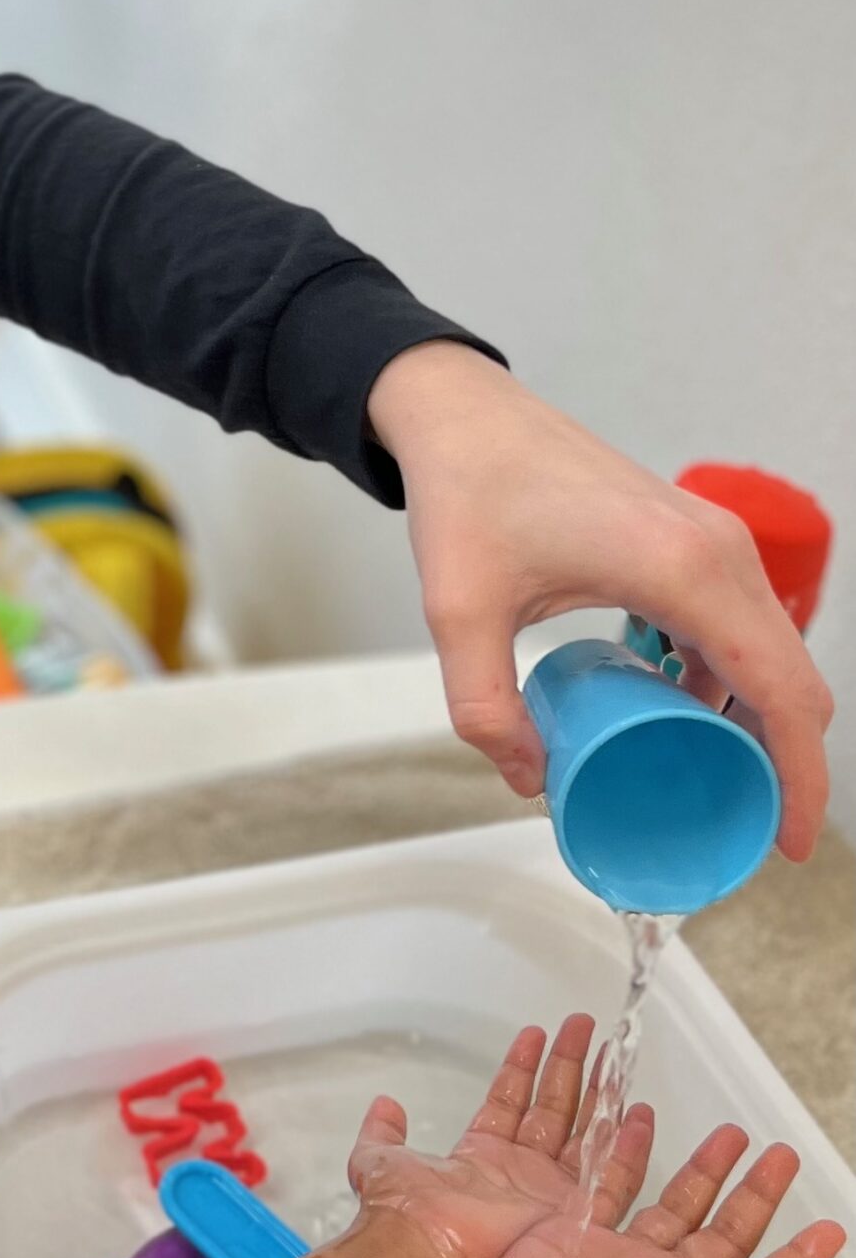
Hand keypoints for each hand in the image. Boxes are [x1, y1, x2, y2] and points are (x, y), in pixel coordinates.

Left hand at [347, 1014, 651, 1257]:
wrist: (426, 1256)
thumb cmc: (403, 1213)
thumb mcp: (380, 1161)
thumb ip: (384, 1132)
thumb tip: (385, 1103)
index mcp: (480, 1155)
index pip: (509, 1100)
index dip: (522, 1066)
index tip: (536, 1033)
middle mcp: (519, 1171)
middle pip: (552, 1106)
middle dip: (568, 1064)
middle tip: (584, 1026)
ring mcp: (549, 1190)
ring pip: (582, 1128)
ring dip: (598, 1089)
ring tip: (614, 1051)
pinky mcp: (572, 1211)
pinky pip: (607, 1171)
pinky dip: (623, 1141)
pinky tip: (635, 1108)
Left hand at [366, 342, 832, 857]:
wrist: (465, 417)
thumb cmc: (469, 496)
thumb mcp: (460, 613)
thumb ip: (486, 708)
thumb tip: (529, 779)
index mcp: (685, 571)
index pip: (781, 692)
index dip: (798, 776)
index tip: (787, 839)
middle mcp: (721, 554)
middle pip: (790, 680)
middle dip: (778, 760)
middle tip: (741, 825)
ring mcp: (715, 542)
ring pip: (767, 653)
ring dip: (748, 719)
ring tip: (701, 777)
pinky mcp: (694, 540)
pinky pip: (735, 624)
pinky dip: (722, 677)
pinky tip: (671, 712)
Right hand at [433, 1118, 843, 1257]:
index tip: (830, 1230)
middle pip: (724, 1233)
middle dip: (754, 1195)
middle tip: (780, 1156)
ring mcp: (619, 1257)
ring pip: (673, 1205)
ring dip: (703, 1172)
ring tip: (731, 1135)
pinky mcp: (573, 1236)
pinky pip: (608, 1186)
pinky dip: (626, 1156)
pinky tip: (641, 1125)